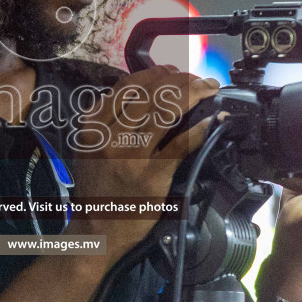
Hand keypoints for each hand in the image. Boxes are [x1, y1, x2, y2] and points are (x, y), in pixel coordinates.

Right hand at [65, 65, 219, 264]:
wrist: (96, 230)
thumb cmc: (97, 188)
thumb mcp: (89, 147)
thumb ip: (108, 121)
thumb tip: (146, 94)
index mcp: (92, 125)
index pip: (128, 86)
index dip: (157, 72)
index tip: (176, 72)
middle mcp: (108, 136)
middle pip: (150, 94)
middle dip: (181, 80)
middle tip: (199, 80)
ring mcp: (130, 156)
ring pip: (164, 112)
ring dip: (193, 95)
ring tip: (209, 90)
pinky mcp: (151, 176)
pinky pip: (179, 145)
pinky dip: (198, 129)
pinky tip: (212, 120)